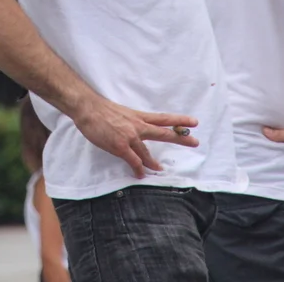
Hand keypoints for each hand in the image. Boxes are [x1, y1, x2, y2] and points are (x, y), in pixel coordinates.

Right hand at [72, 96, 198, 177]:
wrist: (88, 108)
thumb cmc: (100, 110)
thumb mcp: (121, 112)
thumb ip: (130, 121)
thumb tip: (134, 129)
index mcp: (138, 116)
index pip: (163, 118)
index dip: (179, 120)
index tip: (193, 122)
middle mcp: (138, 126)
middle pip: (164, 132)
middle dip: (181, 138)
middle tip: (195, 142)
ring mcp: (130, 136)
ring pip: (147, 152)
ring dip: (154, 163)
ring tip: (160, 169)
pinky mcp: (120, 146)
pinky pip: (133, 161)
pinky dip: (138, 169)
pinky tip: (140, 175)